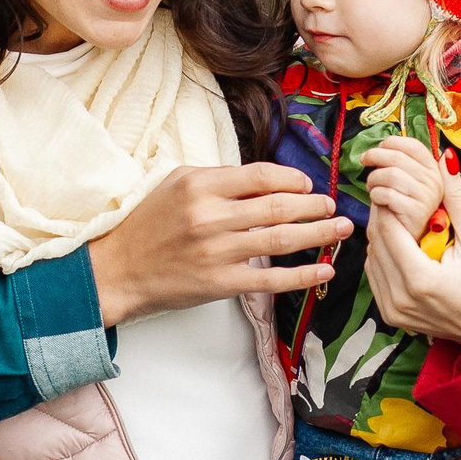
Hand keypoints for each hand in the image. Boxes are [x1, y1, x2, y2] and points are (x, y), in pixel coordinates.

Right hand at [88, 163, 351, 325]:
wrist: (118, 270)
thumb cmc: (147, 224)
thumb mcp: (176, 185)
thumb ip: (219, 180)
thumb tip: (267, 181)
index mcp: (200, 185)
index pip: (260, 176)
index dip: (292, 179)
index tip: (308, 184)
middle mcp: (211, 216)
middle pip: (278, 206)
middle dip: (315, 205)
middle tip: (334, 205)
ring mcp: (217, 252)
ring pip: (281, 240)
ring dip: (318, 234)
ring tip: (342, 229)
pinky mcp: (220, 283)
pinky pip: (271, 279)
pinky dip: (302, 275)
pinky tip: (324, 270)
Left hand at [360, 136, 442, 229]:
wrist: (410, 236)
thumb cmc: (404, 206)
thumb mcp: (407, 180)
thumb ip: (399, 163)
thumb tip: (379, 147)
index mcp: (433, 169)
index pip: (413, 145)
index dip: (392, 142)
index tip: (378, 147)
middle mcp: (433, 180)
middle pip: (397, 157)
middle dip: (375, 156)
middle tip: (364, 160)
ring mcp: (427, 196)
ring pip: (390, 174)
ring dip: (373, 178)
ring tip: (371, 186)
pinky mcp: (416, 211)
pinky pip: (387, 194)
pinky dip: (376, 194)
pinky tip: (377, 199)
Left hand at [360, 148, 460, 354]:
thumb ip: (457, 200)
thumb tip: (446, 160)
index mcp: (420, 279)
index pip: (388, 229)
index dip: (388, 202)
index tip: (396, 186)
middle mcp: (400, 298)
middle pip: (375, 243)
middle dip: (382, 216)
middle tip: (393, 196)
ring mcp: (393, 310)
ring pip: (371, 259)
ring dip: (380, 236)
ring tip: (397, 218)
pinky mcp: (391, 316)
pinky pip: (375, 277)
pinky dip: (381, 257)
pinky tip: (398, 244)